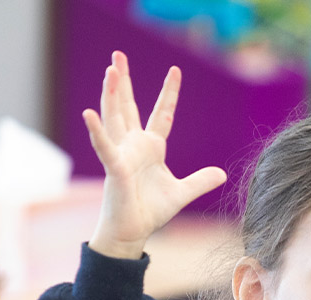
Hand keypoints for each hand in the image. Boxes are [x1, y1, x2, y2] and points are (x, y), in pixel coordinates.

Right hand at [83, 51, 226, 259]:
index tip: (176, 71)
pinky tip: (89, 113)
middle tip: (118, 55)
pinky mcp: (114, 169)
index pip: (161, 114)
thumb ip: (199, 181)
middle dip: (124, 81)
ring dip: (111, 94)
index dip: (169, 93)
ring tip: (109, 70)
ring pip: (114, 117)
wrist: (131, 233)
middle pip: (128, 106)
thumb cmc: (150, 211)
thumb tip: (222, 174)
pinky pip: (105, 146)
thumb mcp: (181, 193)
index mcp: (151, 148)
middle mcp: (134, 146)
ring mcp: (122, 154)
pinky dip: (97, 131)